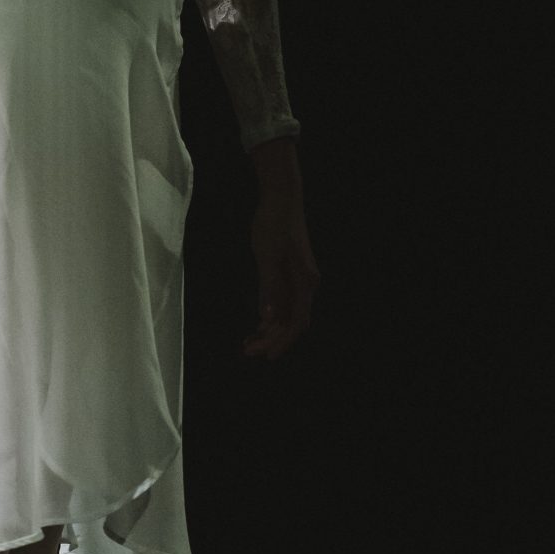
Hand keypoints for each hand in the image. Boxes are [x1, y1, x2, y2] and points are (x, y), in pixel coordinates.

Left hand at [244, 200, 318, 358]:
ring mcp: (300, 280)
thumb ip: (269, 287)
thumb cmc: (274, 224)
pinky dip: (270, 316)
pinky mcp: (291, 274)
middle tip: (248, 351)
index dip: (281, 342)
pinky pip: (283, 303)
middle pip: (292, 322)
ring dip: (270, 331)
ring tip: (248, 343)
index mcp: (304, 282)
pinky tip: (257, 324)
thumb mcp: (268, 256)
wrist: (282, 198)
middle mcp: (306, 285)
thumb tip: (269, 318)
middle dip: (272, 340)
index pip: (296, 322)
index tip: (265, 356)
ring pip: (287, 314)